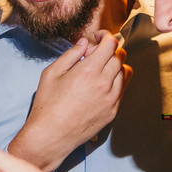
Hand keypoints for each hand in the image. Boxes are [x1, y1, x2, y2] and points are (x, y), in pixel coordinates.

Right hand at [9, 31, 131, 171]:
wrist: (51, 135)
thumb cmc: (47, 104)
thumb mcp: (52, 73)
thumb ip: (71, 54)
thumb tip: (84, 43)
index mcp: (89, 71)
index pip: (110, 44)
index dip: (105, 36)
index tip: (97, 37)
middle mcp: (104, 83)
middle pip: (119, 56)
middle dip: (109, 49)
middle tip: (95, 54)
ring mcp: (111, 99)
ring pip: (124, 72)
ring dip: (114, 65)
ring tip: (99, 68)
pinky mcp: (112, 111)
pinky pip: (122, 90)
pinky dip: (116, 81)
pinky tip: (101, 84)